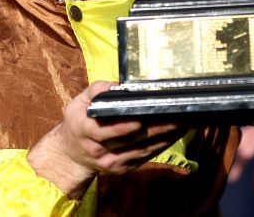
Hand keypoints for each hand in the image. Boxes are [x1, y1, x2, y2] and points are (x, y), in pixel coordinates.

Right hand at [27, 81, 186, 198]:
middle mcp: (97, 149)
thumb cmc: (79, 121)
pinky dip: (160, 146)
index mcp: (85, 130)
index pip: (103, 132)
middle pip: (130, 141)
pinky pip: (144, 157)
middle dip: (155, 130)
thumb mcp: (79, 102)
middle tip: (176, 118)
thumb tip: (119, 85)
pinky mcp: (122, 168)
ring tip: (182, 124)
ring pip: (141, 151)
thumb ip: (97, 90)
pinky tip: (174, 135)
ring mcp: (110, 162)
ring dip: (163, 139)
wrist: (71, 155)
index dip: (122, 128)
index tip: (139, 120)